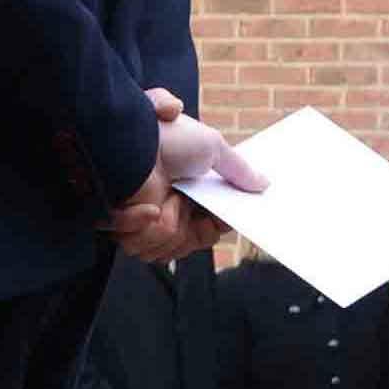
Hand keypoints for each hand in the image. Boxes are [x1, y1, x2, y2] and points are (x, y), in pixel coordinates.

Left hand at [107, 89, 262, 259]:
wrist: (128, 142)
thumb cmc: (166, 138)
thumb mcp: (213, 147)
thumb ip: (238, 169)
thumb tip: (263, 184)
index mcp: (188, 192)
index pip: (209, 228)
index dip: (215, 226)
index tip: (219, 219)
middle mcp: (167, 208)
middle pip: (192, 242)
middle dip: (195, 230)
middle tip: (188, 204)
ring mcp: (145, 219)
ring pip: (171, 250)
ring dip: (172, 226)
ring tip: (167, 200)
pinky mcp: (126, 227)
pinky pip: (147, 247)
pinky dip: (148, 228)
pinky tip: (147, 209)